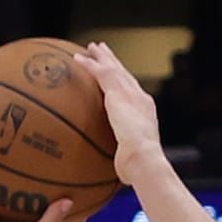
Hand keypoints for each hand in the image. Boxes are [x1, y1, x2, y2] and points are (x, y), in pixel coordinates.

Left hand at [71, 41, 160, 181]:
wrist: (143, 158)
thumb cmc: (138, 166)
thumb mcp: (129, 159)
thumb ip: (122, 159)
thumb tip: (119, 174)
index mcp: (144, 111)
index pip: (132, 91)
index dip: (123, 80)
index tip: (115, 72)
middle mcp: (140, 98)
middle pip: (124, 74)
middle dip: (114, 61)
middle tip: (103, 50)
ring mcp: (130, 94)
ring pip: (113, 68)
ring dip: (101, 57)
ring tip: (92, 47)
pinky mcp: (118, 94)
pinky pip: (100, 74)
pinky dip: (89, 65)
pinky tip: (77, 59)